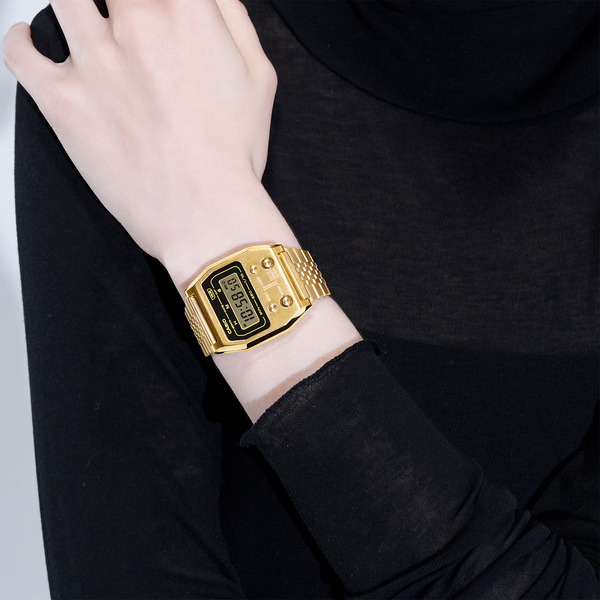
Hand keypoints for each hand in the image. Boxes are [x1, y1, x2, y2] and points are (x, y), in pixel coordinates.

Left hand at [1, 0, 279, 270]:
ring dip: (75, 4)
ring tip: (84, 17)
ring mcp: (93, 61)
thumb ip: (231, 18)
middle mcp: (137, 25)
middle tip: (121, 13)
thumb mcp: (259, 77)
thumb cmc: (232, 155)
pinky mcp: (62, 101)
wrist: (204, 213)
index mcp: (188, 13)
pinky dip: (21, 38)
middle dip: (118, 0)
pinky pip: (19, 52)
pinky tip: (32, 39)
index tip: (152, 4)